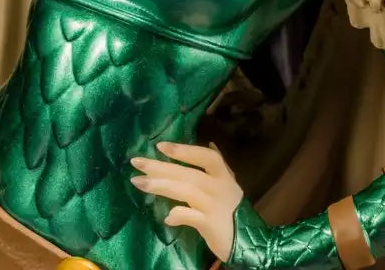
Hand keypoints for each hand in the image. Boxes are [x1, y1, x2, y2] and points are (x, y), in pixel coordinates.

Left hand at [130, 141, 242, 260]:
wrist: (248, 240)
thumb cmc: (233, 209)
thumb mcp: (229, 183)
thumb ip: (219, 164)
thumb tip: (210, 144)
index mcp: (221, 174)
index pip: (203, 156)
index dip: (182, 150)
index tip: (159, 146)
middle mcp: (218, 186)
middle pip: (186, 173)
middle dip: (160, 167)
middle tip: (135, 162)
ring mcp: (214, 205)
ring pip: (185, 191)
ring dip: (160, 186)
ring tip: (138, 182)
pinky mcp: (211, 225)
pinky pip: (191, 217)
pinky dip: (178, 214)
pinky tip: (167, 217)